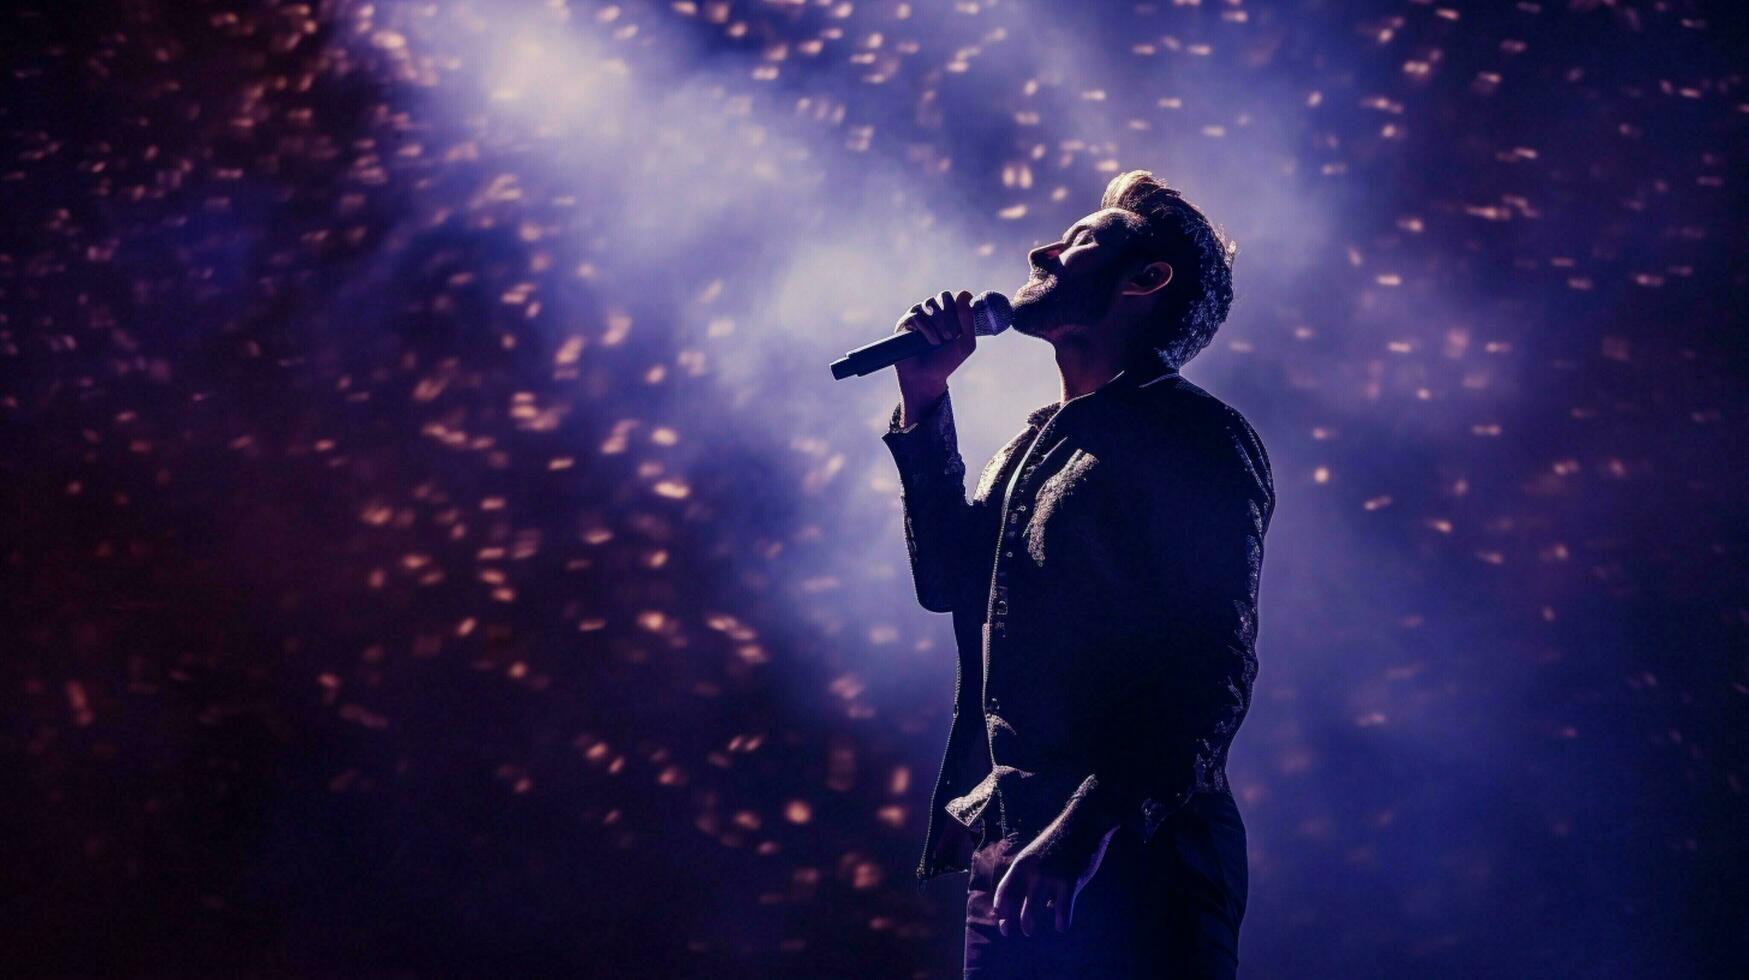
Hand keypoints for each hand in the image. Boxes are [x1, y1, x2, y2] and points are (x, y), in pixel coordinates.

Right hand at [894, 289, 976, 419]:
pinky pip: (918, 315)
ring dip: (939, 323)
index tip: (962, 327)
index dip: (960, 308)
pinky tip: (930, 342)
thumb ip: (968, 319)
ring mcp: (919, 314)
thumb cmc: (946, 362)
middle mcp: (934, 310)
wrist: (926, 378)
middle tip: (951, 336)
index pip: (957, 296)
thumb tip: (964, 293)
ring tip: (939, 342)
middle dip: (950, 316)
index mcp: (951, 313)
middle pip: (944, 296)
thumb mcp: (966, 343)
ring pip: (930, 304)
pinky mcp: (906, 321)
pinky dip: (927, 329)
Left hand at [990, 818, 1116, 938]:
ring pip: (1033, 912)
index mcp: (1022, 863)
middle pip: (1015, 906)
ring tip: (1032, 931)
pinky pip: (1061, 911)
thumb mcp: (1038, 853)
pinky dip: (1061, 923)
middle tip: (1019, 931)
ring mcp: (1050, 877)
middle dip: (1014, 922)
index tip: (1002, 922)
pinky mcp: (1070, 881)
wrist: (1084, 822)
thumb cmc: (1062, 839)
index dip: (1000, 910)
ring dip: (1030, 925)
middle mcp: (1032, 871)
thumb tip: (1038, 901)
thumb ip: (1032, 874)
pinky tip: (1062, 926)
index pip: (1004, 892)